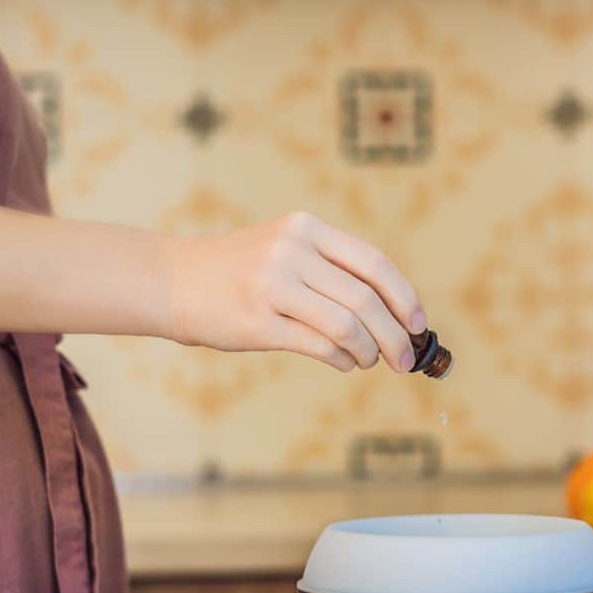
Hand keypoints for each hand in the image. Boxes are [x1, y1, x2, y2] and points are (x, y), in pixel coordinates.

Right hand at [163, 212, 425, 371]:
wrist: (173, 281)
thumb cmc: (239, 272)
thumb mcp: (286, 248)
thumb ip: (332, 269)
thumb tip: (392, 312)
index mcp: (307, 229)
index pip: (374, 264)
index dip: (404, 298)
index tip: (419, 324)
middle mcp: (292, 251)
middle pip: (366, 299)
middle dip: (395, 335)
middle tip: (404, 359)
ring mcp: (273, 286)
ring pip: (346, 326)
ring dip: (369, 351)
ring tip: (370, 361)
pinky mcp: (257, 322)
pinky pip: (318, 346)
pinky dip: (341, 359)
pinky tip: (344, 363)